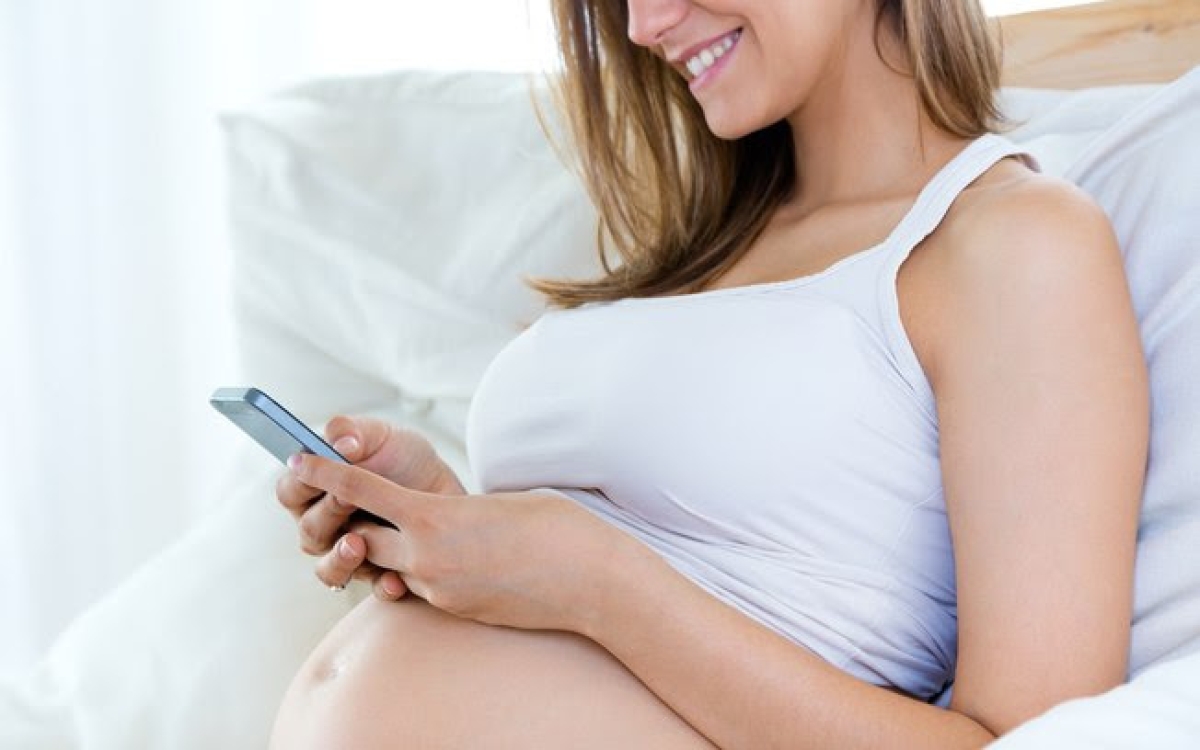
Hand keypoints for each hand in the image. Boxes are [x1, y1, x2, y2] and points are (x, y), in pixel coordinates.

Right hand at [275, 416, 465, 598]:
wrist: (446, 490)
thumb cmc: (405, 460)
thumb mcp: (382, 436)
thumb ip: (355, 431)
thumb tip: (340, 441)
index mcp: (316, 490)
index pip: (289, 491)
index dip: (299, 483)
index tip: (314, 470)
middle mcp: (325, 526)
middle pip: (309, 531)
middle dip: (327, 514)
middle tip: (348, 497)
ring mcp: (350, 553)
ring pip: (330, 569)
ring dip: (340, 560)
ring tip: (358, 544)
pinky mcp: (380, 573)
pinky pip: (374, 588)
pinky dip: (383, 585)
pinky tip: (396, 579)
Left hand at [288, 453, 632, 633]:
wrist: (591, 581)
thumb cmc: (555, 528)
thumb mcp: (496, 502)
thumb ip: (455, 508)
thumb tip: (437, 516)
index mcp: (434, 517)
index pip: (361, 491)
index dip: (325, 473)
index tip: (297, 459)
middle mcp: (427, 558)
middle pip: (362, 539)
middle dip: (354, 522)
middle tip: (346, 505)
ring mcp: (440, 589)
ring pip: (393, 567)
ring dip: (393, 550)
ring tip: (414, 533)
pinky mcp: (455, 610)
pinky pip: (424, 587)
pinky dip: (426, 570)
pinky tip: (456, 559)